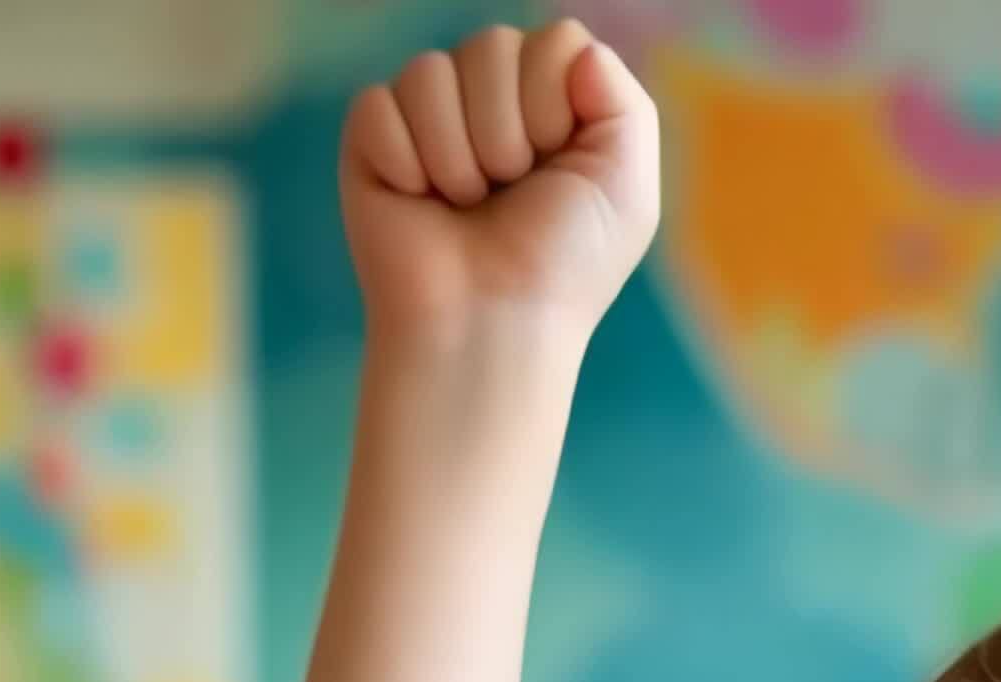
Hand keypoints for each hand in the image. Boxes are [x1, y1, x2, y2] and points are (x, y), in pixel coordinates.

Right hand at [342, 21, 660, 350]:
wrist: (490, 322)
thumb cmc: (562, 265)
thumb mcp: (625, 185)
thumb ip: (623, 102)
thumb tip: (577, 51)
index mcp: (554, 103)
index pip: (556, 41)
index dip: (554, 98)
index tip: (556, 160)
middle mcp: (492, 99)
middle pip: (494, 44)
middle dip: (507, 128)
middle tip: (510, 189)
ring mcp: (430, 114)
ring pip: (431, 71)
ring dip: (457, 152)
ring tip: (466, 202)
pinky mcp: (374, 137)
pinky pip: (380, 103)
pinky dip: (407, 161)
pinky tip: (419, 200)